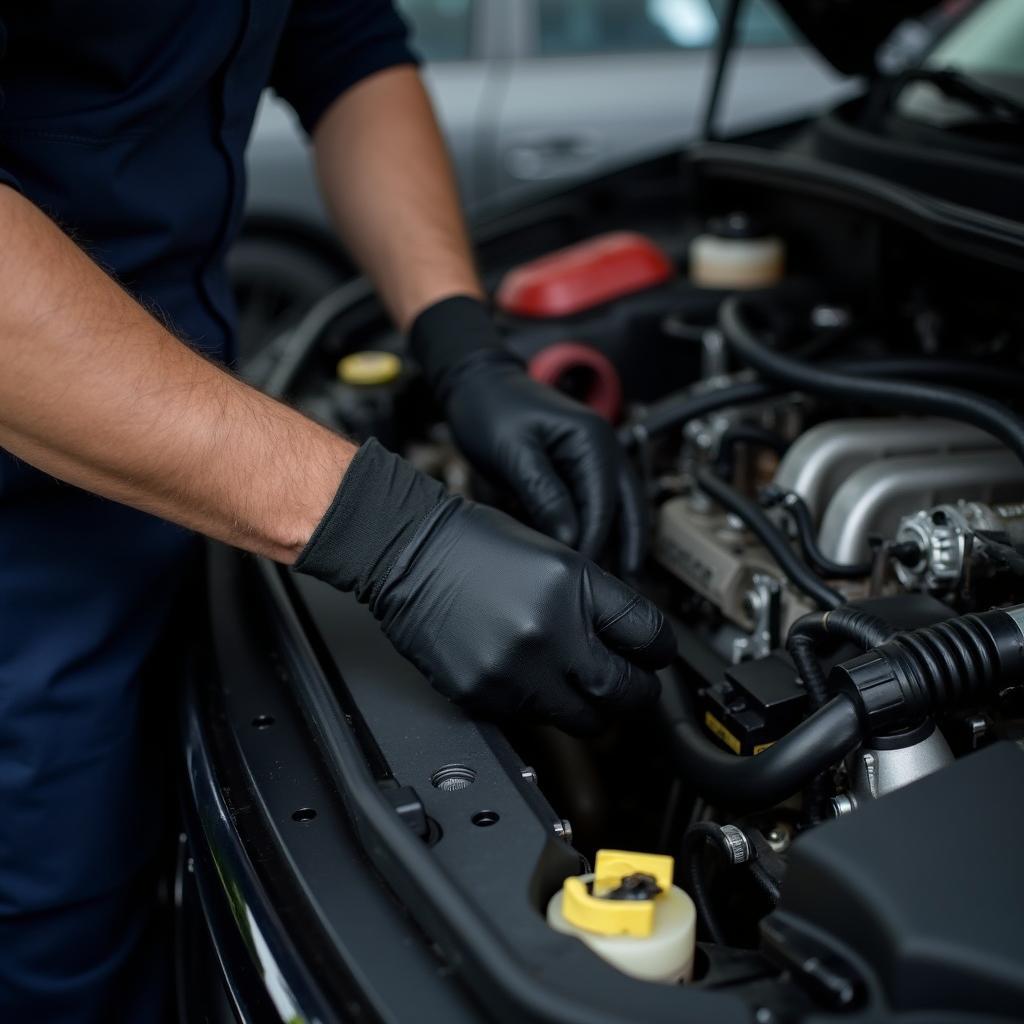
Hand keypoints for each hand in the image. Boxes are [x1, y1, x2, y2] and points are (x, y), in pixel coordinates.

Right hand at [294, 440, 674, 733]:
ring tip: (570, 679)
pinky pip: (532, 720)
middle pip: (626, 693)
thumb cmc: (476, 545)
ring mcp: (515, 670)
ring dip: (587, 706)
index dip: (657, 652)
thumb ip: (597, 603)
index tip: (652, 656)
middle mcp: (549, 632)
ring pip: (583, 719)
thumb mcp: (555, 556)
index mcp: (574, 586)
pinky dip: (537, 705)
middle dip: (635, 692)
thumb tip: (633, 645)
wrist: (408, 552)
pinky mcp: (483, 696)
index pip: (650, 639)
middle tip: (629, 685)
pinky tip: (522, 673)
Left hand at [444, 353, 647, 572]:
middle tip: (621, 591)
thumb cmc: (492, 409)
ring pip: (621, 510)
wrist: (478, 384)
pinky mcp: (580, 469)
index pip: (603, 504)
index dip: (595, 542)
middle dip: (627, 550)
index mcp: (593, 440)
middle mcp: (605, 449)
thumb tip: (569, 539)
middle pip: (629, 509)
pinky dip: (601, 531)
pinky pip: (601, 506)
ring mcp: (596, 459)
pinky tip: (593, 558)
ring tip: (613, 584)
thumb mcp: (514, 453)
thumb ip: (544, 495)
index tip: (580, 574)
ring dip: (620, 544)